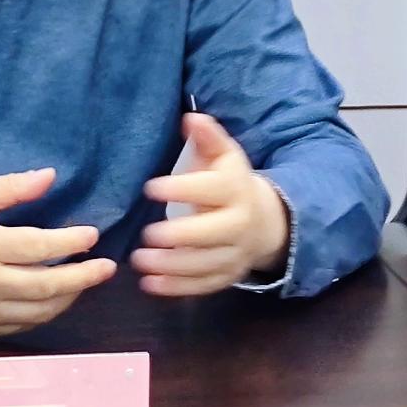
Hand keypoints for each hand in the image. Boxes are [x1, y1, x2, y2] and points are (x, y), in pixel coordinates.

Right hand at [0, 168, 116, 337]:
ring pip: (39, 312)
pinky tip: (56, 298)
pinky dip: (44, 313)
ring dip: (69, 297)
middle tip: (107, 267)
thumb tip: (50, 176)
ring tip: (85, 281)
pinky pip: (21, 325)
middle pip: (47, 286)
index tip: (92, 235)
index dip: (70, 242)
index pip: (39, 246)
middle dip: (83, 277)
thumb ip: (12, 187)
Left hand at [130, 113, 290, 296]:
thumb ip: (208, 137)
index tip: (150, 187)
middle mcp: (239, 225)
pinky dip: (177, 289)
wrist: (267, 221)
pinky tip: (149, 285)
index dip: (182, 189)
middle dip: (179, 237)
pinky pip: (205, 286)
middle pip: (212, 234)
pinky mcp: (228, 276)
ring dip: (172, 267)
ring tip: (139, 261)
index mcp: (236, 190)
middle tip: (146, 234)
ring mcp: (236, 255)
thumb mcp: (224, 154)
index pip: (210, 190)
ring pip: (206, 265)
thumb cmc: (231, 181)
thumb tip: (191, 118)